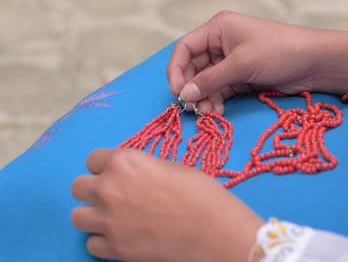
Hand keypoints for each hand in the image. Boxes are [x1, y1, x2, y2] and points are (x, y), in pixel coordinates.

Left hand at [71, 149, 262, 261]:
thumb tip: (133, 176)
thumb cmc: (198, 191)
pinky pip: (91, 243)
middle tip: (113, 196)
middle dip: (93, 190)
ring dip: (93, 216)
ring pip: (77, 216)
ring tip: (113, 219)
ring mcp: (107, 220)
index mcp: (123, 162)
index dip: (105, 167)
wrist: (211, 228)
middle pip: (78, 187)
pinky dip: (103, 241)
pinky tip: (121, 237)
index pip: (93, 159)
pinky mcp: (113, 248)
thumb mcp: (169, 167)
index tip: (117, 175)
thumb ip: (141, 169)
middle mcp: (107, 188)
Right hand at [167, 10, 347, 113]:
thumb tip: (184, 95)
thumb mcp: (241, 64)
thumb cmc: (279, 51)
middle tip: (192, 108)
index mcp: (218, 29)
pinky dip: (216, 101)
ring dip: (203, 98)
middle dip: (191, 88)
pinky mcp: (241, 77)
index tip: (176, 92)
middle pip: (193, 68)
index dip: (176, 70)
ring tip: (207, 113)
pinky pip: (220, 90)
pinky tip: (217, 112)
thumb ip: (210, 80)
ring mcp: (230, 62)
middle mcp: (221, 44)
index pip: (185, 48)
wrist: (314, 63)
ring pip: (206, 82)